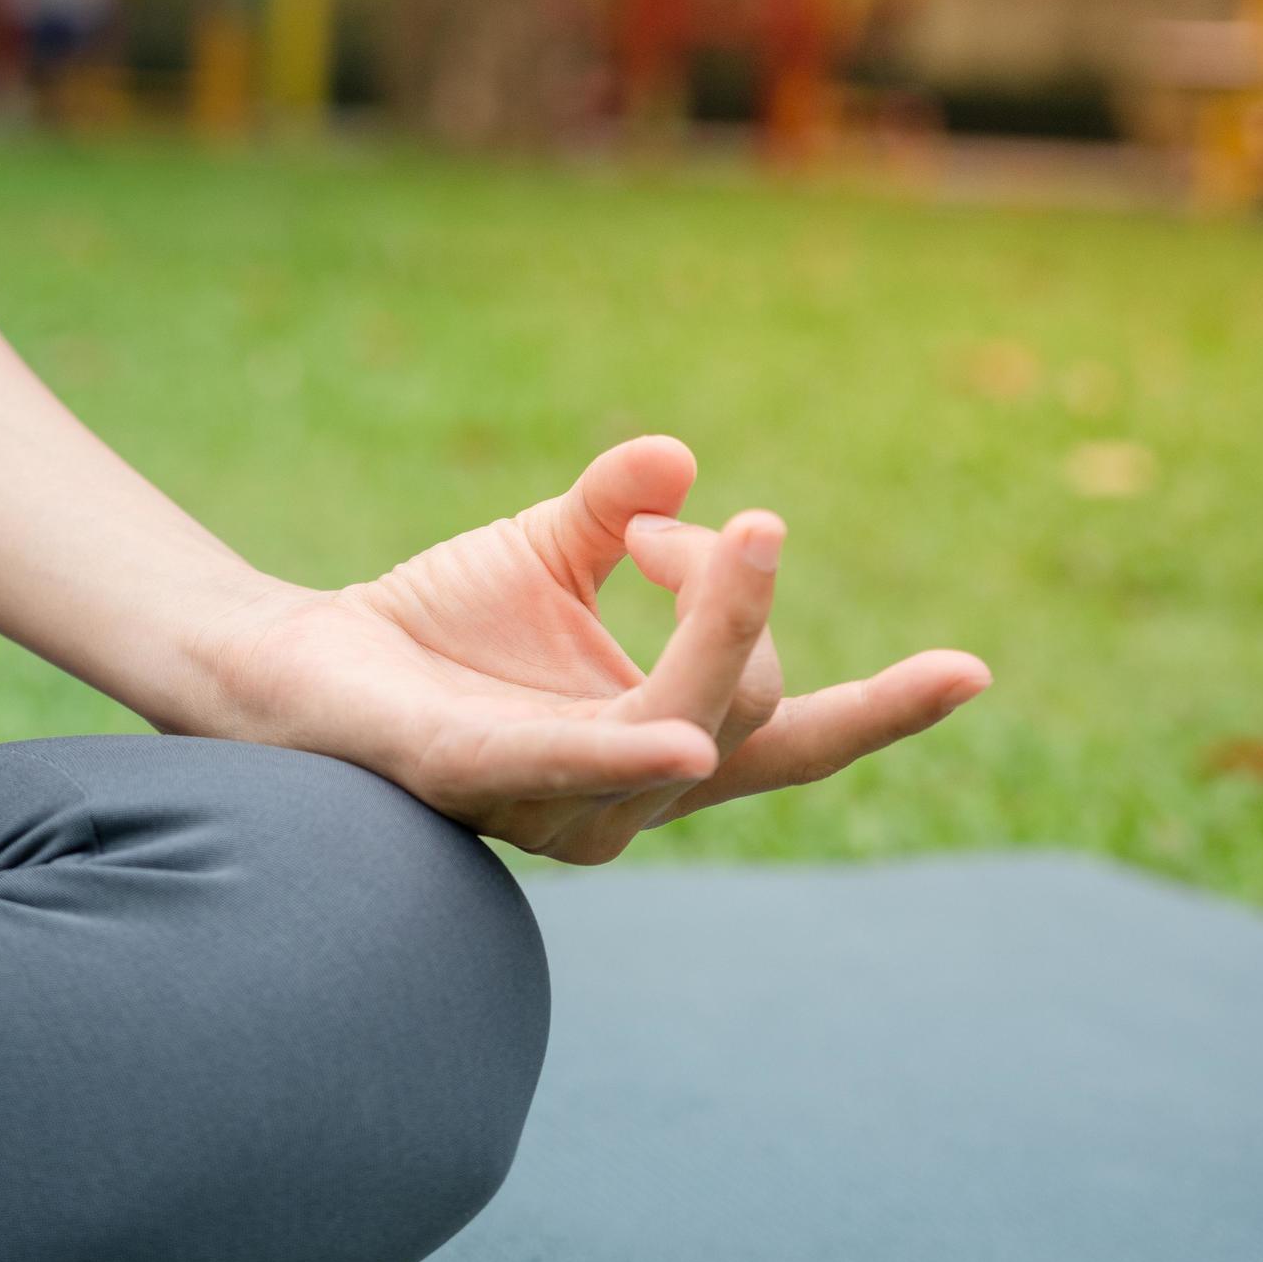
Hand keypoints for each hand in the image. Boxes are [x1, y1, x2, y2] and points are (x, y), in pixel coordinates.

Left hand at [188, 436, 989, 862]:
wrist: (289, 659)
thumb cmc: (433, 625)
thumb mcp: (552, 547)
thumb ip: (624, 511)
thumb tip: (685, 462)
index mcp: (655, 744)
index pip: (794, 739)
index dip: (886, 713)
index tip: (973, 668)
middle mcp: (621, 793)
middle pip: (748, 706)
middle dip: (735, 594)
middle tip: (684, 522)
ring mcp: (550, 799)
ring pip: (682, 727)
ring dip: (724, 631)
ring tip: (749, 536)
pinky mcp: (467, 776)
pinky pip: (563, 768)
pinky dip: (627, 750)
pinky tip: (687, 732)